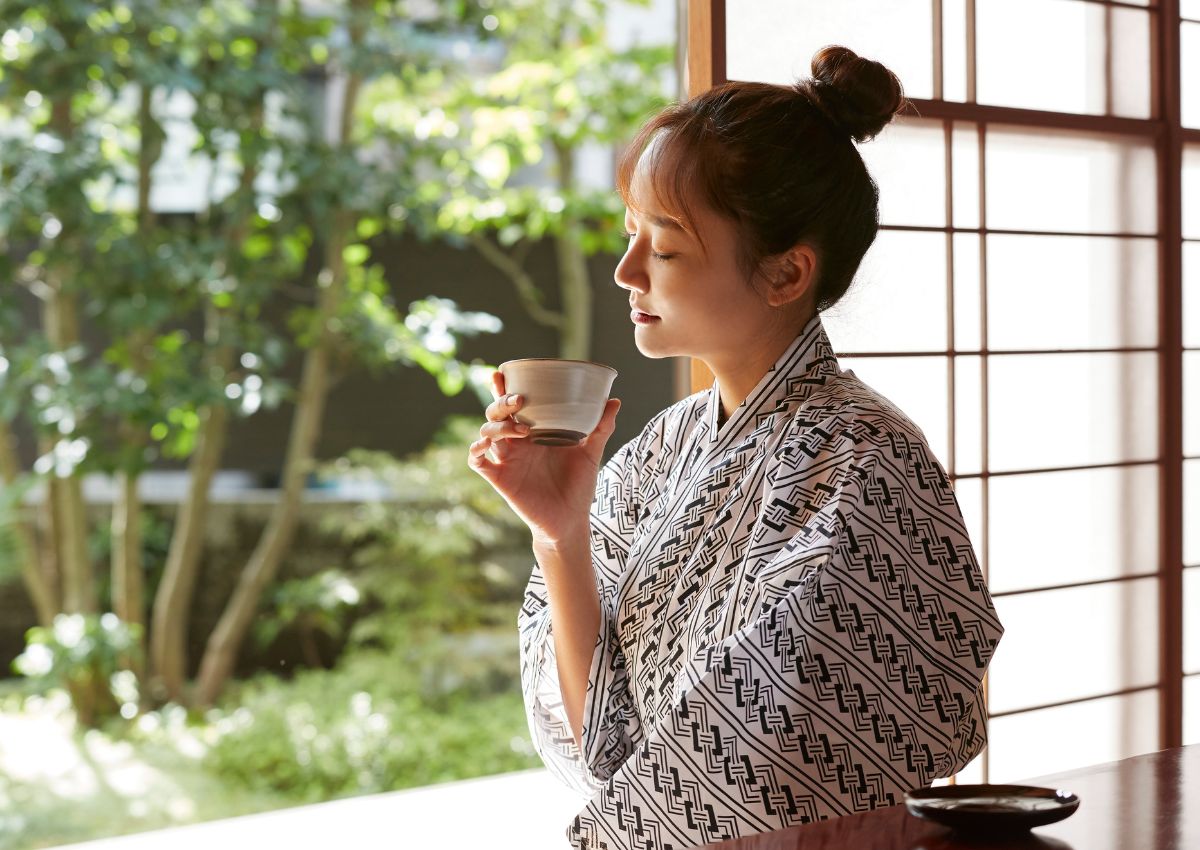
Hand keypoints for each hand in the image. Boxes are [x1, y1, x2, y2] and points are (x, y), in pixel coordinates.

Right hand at [467, 369, 620, 545]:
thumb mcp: (591, 453)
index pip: (514, 405)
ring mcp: (507, 460)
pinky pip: (477, 461)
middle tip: (519, 399)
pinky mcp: (500, 479)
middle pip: (496, 413)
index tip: (503, 372)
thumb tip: (615, 401)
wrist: (572, 521)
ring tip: (521, 429)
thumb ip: (600, 428)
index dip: (504, 388)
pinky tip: (484, 444)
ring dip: (498, 426)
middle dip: (501, 402)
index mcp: (535, 432)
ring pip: (486, 432)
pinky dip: (476, 451)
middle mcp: (517, 443)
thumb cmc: (579, 487)